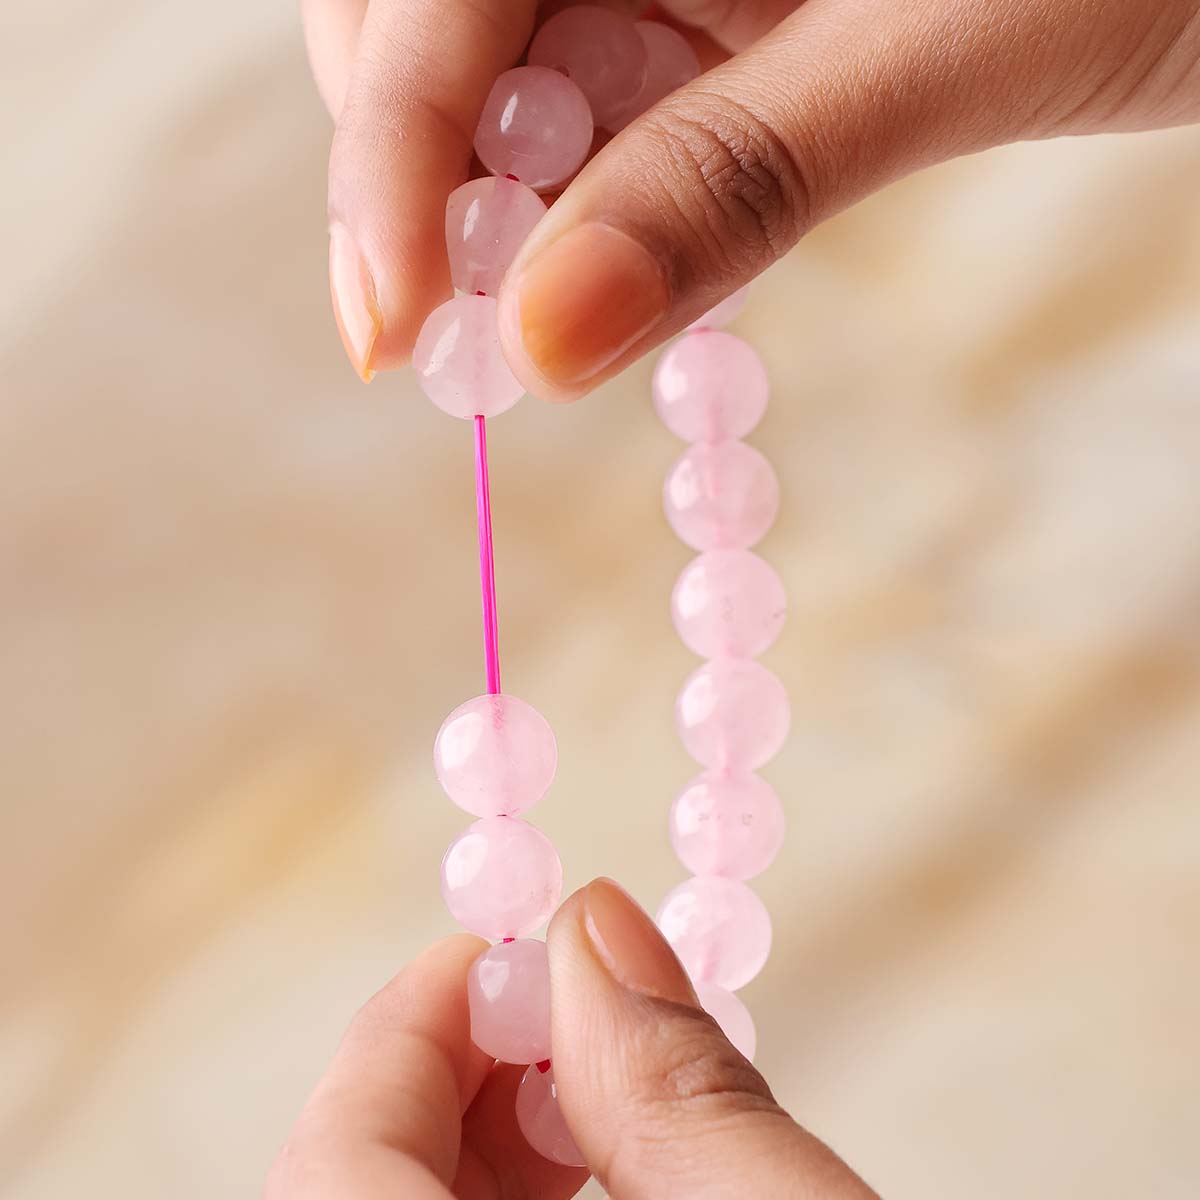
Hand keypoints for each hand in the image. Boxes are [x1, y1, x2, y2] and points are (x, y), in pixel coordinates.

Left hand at [266, 878, 877, 1197]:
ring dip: (495, 1132)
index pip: (336, 1155)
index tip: (522, 939)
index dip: (422, 1015)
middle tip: (587, 1007)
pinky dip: (514, 1192)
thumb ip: (686, 1097)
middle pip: (353, 1182)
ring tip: (609, 1090)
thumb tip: (596, 918)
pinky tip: (604, 1167)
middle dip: (471, 1067)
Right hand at [303, 0, 1198, 394]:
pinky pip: (596, 130)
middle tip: (464, 346)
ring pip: (497, 91)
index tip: (390, 337)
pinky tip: (616, 276)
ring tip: (536, 328)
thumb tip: (543, 344)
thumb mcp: (945, 43)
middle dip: (425, 191)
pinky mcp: (706, 28)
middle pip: (420, 29)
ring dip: (501, 227)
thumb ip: (734, 178)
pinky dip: (588, 223)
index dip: (392, 162)